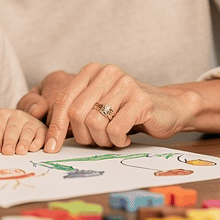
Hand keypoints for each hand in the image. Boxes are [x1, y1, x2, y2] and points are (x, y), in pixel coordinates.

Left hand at [0, 108, 45, 154]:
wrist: (23, 125)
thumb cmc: (3, 131)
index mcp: (1, 114)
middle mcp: (17, 115)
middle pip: (12, 128)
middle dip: (9, 141)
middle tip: (7, 152)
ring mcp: (30, 121)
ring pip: (27, 131)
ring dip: (24, 142)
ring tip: (20, 152)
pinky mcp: (42, 129)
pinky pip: (41, 135)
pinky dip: (38, 142)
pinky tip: (33, 149)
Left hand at [21, 64, 190, 152]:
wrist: (169, 108)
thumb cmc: (128, 111)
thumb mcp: (99, 106)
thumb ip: (77, 112)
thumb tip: (49, 138)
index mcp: (91, 71)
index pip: (63, 100)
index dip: (55, 126)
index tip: (50, 147)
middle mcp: (106, 72)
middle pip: (76, 114)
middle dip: (83, 136)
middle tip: (97, 142)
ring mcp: (125, 84)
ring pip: (95, 124)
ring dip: (102, 140)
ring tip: (113, 138)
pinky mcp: (141, 100)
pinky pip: (115, 130)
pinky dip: (117, 141)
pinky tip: (125, 138)